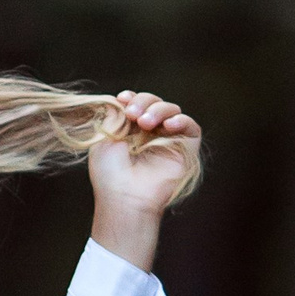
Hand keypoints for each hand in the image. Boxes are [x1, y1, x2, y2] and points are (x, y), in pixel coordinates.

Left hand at [87, 90, 202, 271]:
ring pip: (172, 110)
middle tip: (133, 115)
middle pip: (155, 103)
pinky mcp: (185, 150)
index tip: (123, 99)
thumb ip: (113, 116)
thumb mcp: (103, 139)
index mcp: (131, 130)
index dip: (133, 98)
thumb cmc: (110, 174)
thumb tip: (121, 99)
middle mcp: (151, 133)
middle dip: (144, 102)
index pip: (138, 103)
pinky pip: (191, 127)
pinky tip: (169, 125)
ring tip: (145, 123)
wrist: (124, 197)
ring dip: (159, 110)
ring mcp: (168, 140)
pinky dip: (182, 120)